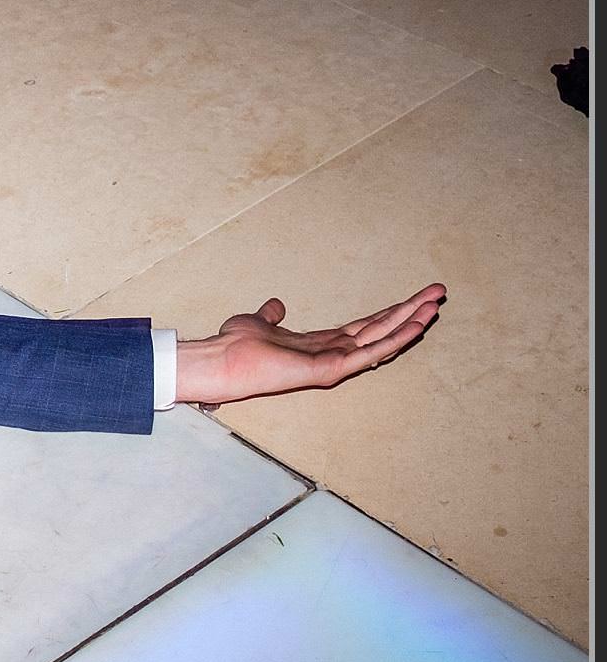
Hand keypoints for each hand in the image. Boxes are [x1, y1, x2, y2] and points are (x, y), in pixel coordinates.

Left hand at [174, 283, 445, 408]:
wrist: (222, 359)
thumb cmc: (236, 345)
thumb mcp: (258, 321)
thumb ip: (272, 315)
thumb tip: (277, 304)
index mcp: (320, 344)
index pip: (364, 326)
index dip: (389, 312)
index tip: (413, 298)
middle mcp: (332, 354)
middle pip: (381, 329)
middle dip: (410, 311)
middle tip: (439, 293)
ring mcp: (334, 363)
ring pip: (381, 339)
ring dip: (410, 323)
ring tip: (436, 306)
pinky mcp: (331, 368)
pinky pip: (370, 353)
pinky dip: (395, 340)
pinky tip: (416, 326)